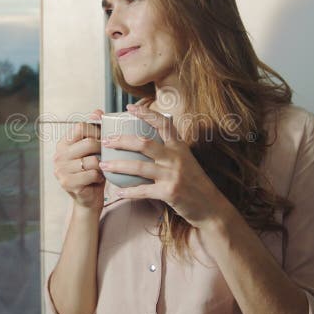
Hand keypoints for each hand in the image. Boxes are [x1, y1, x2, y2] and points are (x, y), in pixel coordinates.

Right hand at [52, 110, 106, 210]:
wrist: (88, 199)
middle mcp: (58, 155)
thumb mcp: (93, 150)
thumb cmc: (92, 171)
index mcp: (63, 143)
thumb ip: (94, 130)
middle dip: (103, 148)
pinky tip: (97, 180)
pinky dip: (100, 177)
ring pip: (92, 160)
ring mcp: (61, 170)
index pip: (80, 127)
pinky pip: (92, 174)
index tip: (104, 138)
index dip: (96, 131)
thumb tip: (98, 111)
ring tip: (101, 169)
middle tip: (107, 155)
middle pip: (88, 143)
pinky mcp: (67, 183)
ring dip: (102, 166)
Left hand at [98, 104, 230, 227]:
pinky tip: (117, 191)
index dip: (146, 113)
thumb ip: (170, 150)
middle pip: (144, 143)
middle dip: (122, 141)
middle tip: (106, 141)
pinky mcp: (169, 192)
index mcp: (179, 147)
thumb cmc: (194, 182)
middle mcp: (176, 157)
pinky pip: (143, 190)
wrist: (210, 206)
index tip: (129, 107)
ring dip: (118, 166)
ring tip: (103, 165)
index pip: (162, 123)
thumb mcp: (186, 160)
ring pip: (139, 167)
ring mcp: (172, 175)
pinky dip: (128, 191)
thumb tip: (147, 142)